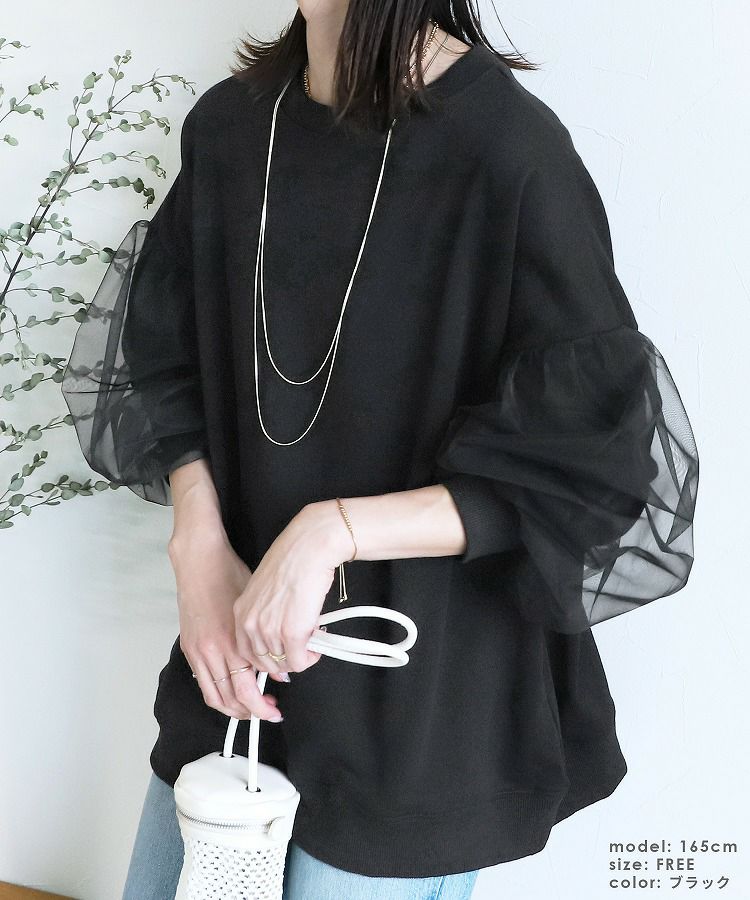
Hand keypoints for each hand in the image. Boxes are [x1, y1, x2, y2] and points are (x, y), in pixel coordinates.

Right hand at [168, 529, 283, 722]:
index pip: (249, 690)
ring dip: (234, 709)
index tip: (276, 708)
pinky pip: (203, 683)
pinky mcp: (189, 648)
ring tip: (251, 710)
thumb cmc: (231, 577)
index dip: (263, 705)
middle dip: (253, 712)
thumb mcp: (256, 608)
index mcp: (234, 641)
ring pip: (215, 697)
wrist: (200, 562)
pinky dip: (217, 695)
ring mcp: (199, 651)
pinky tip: (231, 695)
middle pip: (233, 698)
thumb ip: (266, 642)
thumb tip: (278, 670)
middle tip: (269, 713)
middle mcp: (215, 651)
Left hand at [233, 501, 352, 680]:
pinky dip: (311, 658)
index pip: (246, 652)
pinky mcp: (292, 634)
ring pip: (284, 664)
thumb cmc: (293, 560)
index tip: (281, 656)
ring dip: (301, 656)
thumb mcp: (266, 589)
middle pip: (265, 663)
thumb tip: (277, 635)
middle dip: (285, 661)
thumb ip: (265, 614)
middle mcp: (251, 624)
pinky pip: (300, 662)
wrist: (309, 548)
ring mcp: (270, 630)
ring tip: (313, 640)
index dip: (267, 658)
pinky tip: (318, 643)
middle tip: (302, 649)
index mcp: (241, 612)